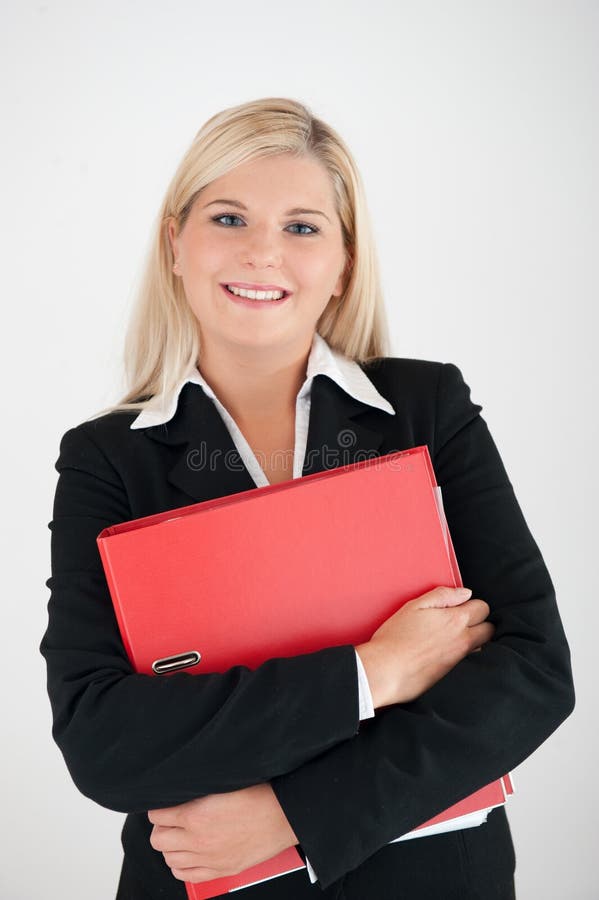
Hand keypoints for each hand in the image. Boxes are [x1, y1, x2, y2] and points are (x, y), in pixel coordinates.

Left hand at [148, 783, 298, 883]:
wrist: (283, 815)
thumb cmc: (259, 795)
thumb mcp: (222, 782)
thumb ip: (197, 787)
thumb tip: (180, 786)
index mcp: (195, 815)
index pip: (156, 814)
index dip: (160, 806)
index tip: (166, 803)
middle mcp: (197, 840)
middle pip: (158, 839)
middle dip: (161, 827)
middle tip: (171, 819)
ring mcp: (208, 859)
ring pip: (169, 858)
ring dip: (171, 846)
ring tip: (180, 835)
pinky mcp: (219, 870)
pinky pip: (184, 875)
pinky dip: (181, 865)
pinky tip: (187, 853)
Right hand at [356, 586, 493, 706]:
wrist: (385, 670)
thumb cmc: (395, 637)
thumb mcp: (415, 606)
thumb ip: (442, 596)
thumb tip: (466, 593)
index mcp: (456, 620)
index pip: (483, 608)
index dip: (471, 605)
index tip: (457, 607)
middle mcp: (463, 640)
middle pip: (489, 629)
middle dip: (480, 623)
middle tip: (460, 622)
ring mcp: (460, 659)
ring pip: (482, 646)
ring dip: (475, 639)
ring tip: (452, 637)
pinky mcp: (454, 675)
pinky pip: (470, 661)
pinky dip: (466, 655)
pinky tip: (446, 652)